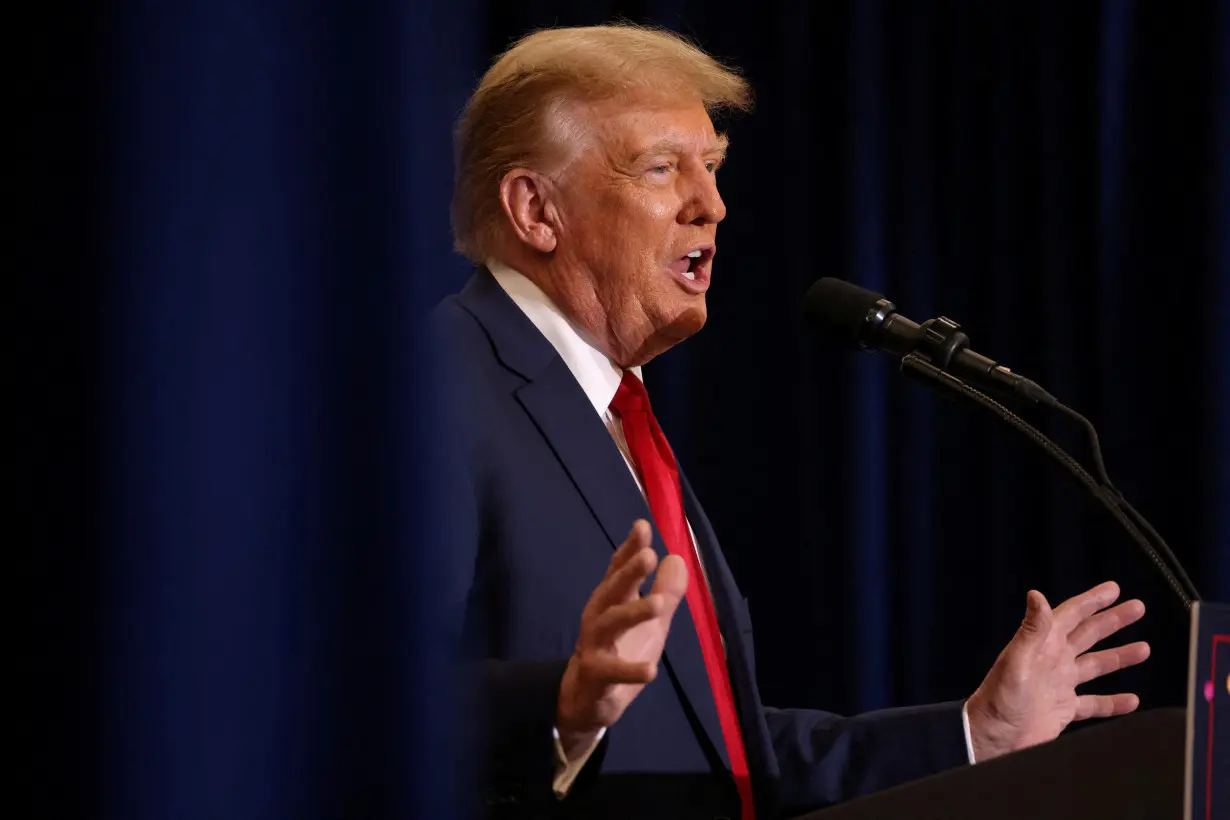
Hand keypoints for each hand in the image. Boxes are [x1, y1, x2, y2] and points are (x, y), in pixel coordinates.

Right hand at [556, 520, 687, 756]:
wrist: (587, 697)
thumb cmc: (620, 650)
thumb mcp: (650, 622)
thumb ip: (665, 592)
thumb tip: (677, 558)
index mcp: (612, 600)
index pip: (620, 569)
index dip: (630, 548)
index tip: (642, 526)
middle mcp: (599, 616)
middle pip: (613, 589)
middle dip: (629, 572)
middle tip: (648, 555)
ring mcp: (594, 645)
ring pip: (611, 624)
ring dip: (633, 613)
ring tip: (656, 605)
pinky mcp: (595, 674)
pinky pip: (612, 671)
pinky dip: (630, 670)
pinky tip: (651, 670)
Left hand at [965, 581, 1149, 761]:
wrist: (991, 738)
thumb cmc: (997, 700)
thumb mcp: (1016, 661)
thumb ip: (1031, 630)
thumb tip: (1036, 595)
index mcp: (1042, 645)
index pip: (1071, 615)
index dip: (1092, 601)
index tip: (1113, 588)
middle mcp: (1053, 661)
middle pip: (1089, 634)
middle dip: (1113, 620)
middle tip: (1138, 607)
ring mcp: (1059, 684)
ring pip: (1096, 666)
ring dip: (1119, 657)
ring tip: (1144, 649)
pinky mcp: (1063, 709)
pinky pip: (1095, 703)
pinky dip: (1113, 702)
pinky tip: (1132, 700)